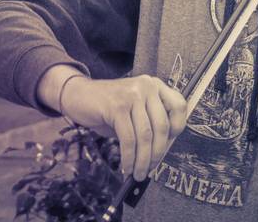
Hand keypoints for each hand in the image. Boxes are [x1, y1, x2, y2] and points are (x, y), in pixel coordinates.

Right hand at [60, 74, 187, 180]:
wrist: (78, 95)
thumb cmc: (108, 107)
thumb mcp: (135, 110)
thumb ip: (150, 123)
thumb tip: (161, 151)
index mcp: (155, 85)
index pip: (179, 106)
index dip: (177, 129)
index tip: (167, 147)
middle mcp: (147, 86)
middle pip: (162, 126)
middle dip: (157, 153)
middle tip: (151, 168)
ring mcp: (132, 94)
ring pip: (145, 135)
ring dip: (142, 160)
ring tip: (138, 172)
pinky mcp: (117, 106)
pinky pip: (128, 138)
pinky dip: (128, 157)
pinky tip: (126, 166)